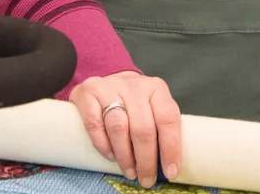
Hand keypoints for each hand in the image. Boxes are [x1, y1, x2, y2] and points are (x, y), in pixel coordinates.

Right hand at [69, 71, 181, 186]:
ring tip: (130, 172)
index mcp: (156, 88)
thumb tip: (168, 166)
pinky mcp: (88, 92)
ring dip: (125, 156)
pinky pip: (95, 124)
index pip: (168, 118)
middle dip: (146, 159)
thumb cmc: (134, 102)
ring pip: (119, 126)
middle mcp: (135, 85)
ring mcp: (110, 87)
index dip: (171, 147)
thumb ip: (160, 128)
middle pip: (143, 126)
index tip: (170, 172)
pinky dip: (103, 145)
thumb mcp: (153, 107)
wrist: (106, 80)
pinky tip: (111, 156)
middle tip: (146, 179)